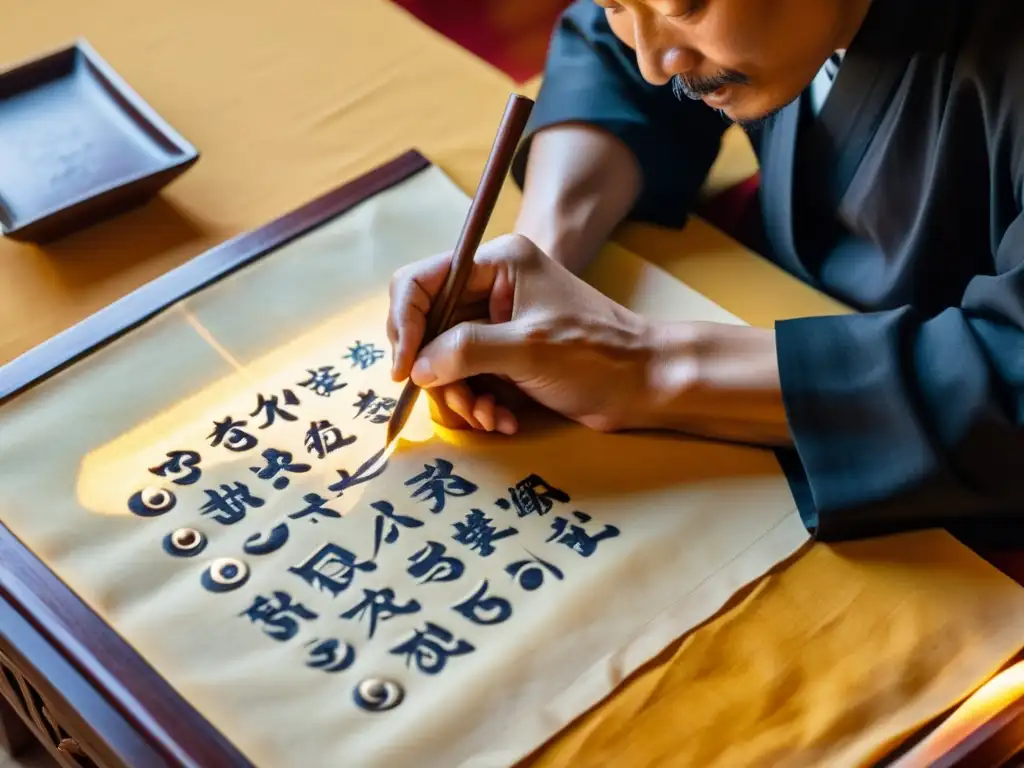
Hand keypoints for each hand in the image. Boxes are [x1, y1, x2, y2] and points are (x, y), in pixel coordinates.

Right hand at [387, 234, 657, 433]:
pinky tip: (504, 419)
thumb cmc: (598, 355)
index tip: (405, 371)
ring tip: (489, 417)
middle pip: (429, 327)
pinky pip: (468, 378)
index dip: (405, 324)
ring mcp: (498, 322)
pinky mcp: (506, 354)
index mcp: (497, 264)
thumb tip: (417, 368)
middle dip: (438, 373)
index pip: (421, 281)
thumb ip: (465, 351)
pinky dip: (479, 403)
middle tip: (460, 405)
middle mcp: (492, 287)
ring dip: (461, 396)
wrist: (646, 383)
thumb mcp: (527, 349)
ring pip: (445, 360)